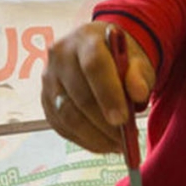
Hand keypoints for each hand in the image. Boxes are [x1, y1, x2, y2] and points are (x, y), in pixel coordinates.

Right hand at [42, 22, 155, 153]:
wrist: (99, 51)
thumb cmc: (120, 58)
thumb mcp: (137, 60)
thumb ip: (139, 75)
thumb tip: (138, 94)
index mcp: (85, 39)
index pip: (94, 66)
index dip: (108, 94)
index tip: (123, 120)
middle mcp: (60, 57)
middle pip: (79, 95)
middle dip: (103, 123)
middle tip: (125, 141)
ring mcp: (49, 79)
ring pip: (68, 115)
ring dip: (94, 137)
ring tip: (117, 146)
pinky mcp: (46, 100)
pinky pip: (62, 126)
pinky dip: (84, 140)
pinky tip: (103, 144)